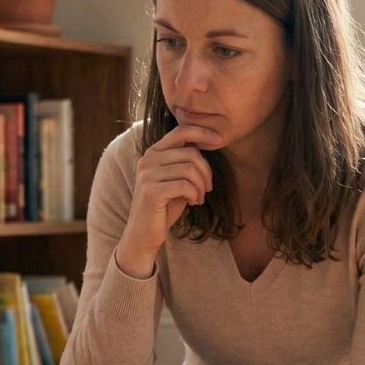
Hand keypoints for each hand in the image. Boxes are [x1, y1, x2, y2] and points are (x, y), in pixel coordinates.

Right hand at [116, 124, 222, 278]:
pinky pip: (185, 185)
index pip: (181, 130)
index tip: (220, 140)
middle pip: (191, 153)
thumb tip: (209, 141)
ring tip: (199, 197)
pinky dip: (195, 194)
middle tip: (207, 188)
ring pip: (190, 169)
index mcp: (153, 152)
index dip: (203, 132)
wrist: (144, 234)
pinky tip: (194, 202)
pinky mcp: (151, 191)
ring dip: (201, 186)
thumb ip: (186, 161)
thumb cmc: (164, 206)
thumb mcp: (176, 179)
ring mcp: (147, 174)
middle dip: (206, 172)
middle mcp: (148, 159)